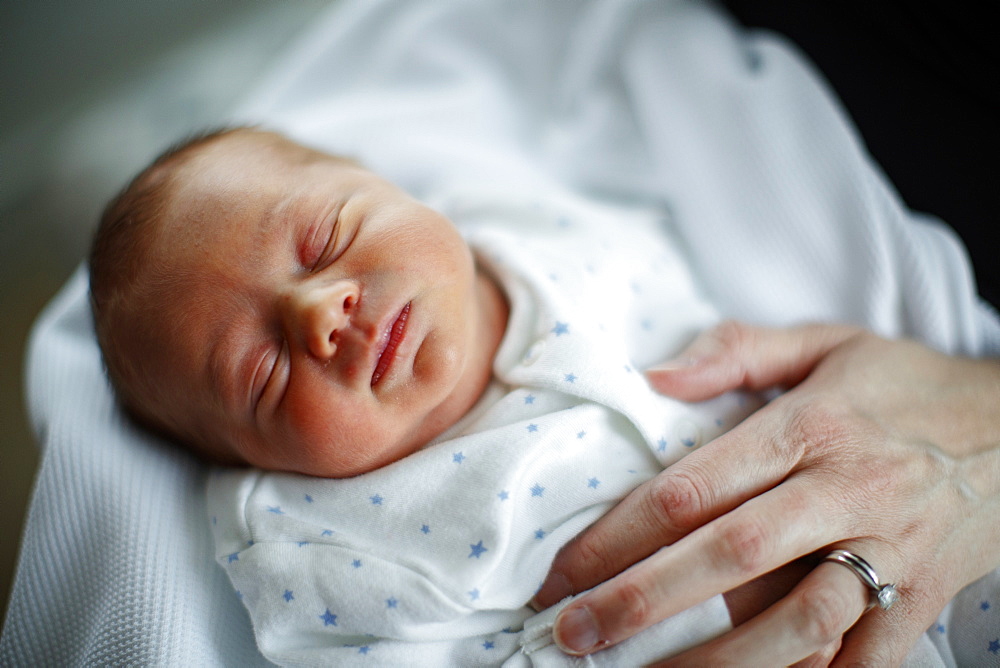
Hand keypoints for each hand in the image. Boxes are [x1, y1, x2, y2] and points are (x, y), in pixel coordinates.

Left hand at [533, 321, 999, 664]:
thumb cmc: (903, 385)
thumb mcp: (824, 342)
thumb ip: (736, 351)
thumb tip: (656, 375)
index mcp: (808, 426)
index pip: (694, 486)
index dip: (617, 533)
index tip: (561, 570)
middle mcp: (844, 490)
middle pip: (728, 554)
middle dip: (640, 600)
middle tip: (572, 633)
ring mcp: (887, 551)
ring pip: (796, 620)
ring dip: (715, 660)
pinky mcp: (919, 599)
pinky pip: (862, 658)